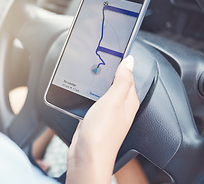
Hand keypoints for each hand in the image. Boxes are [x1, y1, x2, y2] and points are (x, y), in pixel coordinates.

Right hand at [66, 56, 139, 183]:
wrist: (85, 156)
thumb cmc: (102, 134)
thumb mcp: (114, 101)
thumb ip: (122, 80)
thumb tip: (129, 61)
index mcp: (129, 100)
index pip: (127, 75)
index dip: (119, 63)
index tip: (109, 52)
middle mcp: (119, 106)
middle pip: (113, 82)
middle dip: (104, 72)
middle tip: (93, 61)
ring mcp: (105, 112)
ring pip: (100, 91)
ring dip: (93, 83)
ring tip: (85, 74)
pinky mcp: (93, 117)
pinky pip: (90, 100)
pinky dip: (85, 94)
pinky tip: (79, 91)